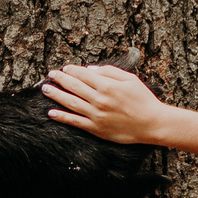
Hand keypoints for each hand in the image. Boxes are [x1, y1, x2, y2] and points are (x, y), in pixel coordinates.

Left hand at [42, 62, 169, 145]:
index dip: (71, 70)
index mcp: (107, 86)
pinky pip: (75, 122)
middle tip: (50, 75)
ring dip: (56, 95)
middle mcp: (99, 100)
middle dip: (60, 79)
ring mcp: (96, 115)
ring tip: (45, 89)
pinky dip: (62, 117)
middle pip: (74, 87)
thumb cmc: (143, 99)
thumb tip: (89, 69)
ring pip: (71, 103)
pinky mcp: (96, 129)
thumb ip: (109, 71)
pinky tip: (51, 112)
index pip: (83, 75)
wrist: (152, 124)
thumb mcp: (130, 79)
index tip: (64, 68)